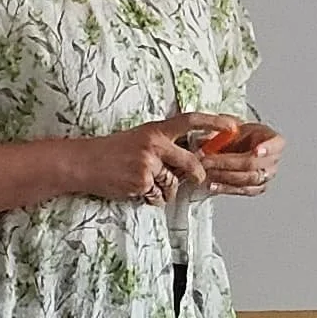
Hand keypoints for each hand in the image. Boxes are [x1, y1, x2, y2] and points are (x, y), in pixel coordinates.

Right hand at [79, 121, 215, 207]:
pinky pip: (158, 196)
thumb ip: (165, 145)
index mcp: (155, 130)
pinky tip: (135, 188)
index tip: (233, 125)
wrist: (84, 162)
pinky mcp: (141, 182)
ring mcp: (148, 164)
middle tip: (197, 179)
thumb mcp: (140, 139)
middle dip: (197, 175)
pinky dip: (150, 196)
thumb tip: (191, 158)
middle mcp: (154, 144)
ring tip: (143, 181)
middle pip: (191, 162)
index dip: (214, 122)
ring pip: (173, 184)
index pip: (190, 121)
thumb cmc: (112, 152)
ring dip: (164, 189)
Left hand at [199, 122, 283, 195]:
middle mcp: (273, 159)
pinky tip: (214, 185)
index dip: (266, 149)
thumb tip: (215, 133)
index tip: (256, 151)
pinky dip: (226, 188)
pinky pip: (244, 190)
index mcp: (274, 140)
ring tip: (209, 172)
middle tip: (211, 160)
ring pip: (249, 179)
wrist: (236, 147)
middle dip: (229, 163)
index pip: (275, 144)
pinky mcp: (257, 187)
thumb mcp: (233, 126)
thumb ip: (227, 130)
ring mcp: (267, 175)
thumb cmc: (238, 136)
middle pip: (254, 164)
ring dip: (226, 176)